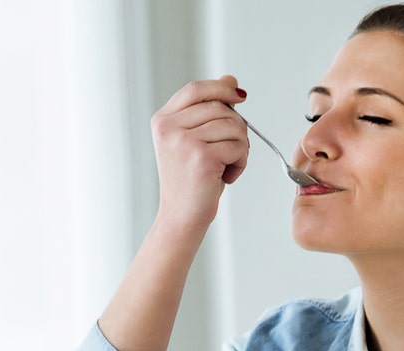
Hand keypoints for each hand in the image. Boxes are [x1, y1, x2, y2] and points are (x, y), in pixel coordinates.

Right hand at [149, 76, 248, 230]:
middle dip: (236, 129)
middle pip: (220, 108)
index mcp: (163, 120)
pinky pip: (238, 147)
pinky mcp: (202, 157)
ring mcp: (184, 141)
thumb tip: (230, 80)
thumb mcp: (195, 139)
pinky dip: (241, 163)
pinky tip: (226, 176)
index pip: (195, 89)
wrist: (182, 216)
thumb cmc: (190, 180)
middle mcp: (169, 127)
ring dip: (240, 148)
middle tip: (230, 152)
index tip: (239, 96)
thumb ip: (208, 110)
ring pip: (234, 127)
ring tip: (225, 166)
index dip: (220, 89)